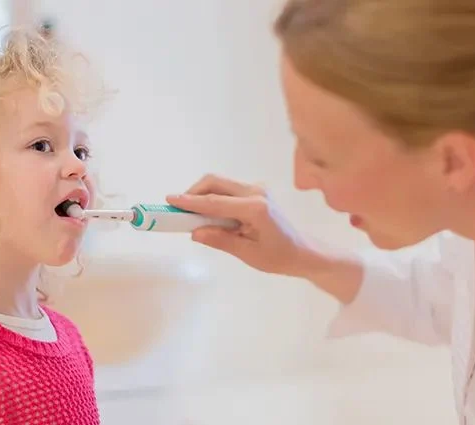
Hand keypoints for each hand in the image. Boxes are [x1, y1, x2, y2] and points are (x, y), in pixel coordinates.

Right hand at [166, 174, 313, 276]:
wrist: (304, 251)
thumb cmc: (280, 257)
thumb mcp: (249, 254)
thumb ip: (221, 241)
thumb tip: (195, 233)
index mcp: (256, 208)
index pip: (216, 202)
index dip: (190, 201)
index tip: (170, 200)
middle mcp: (256, 191)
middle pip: (215, 182)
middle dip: (194, 193)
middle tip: (179, 211)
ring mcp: (257, 188)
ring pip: (220, 184)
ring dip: (203, 196)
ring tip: (194, 218)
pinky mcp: (256, 191)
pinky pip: (228, 190)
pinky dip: (214, 199)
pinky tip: (212, 218)